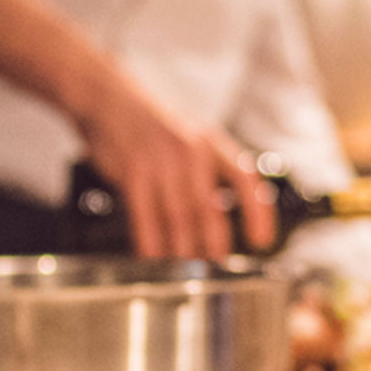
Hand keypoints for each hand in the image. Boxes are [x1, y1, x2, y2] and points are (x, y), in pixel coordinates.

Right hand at [72, 75, 273, 260]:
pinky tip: (153, 258)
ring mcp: (161, 162)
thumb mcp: (191, 136)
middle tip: (215, 267)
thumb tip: (220, 217)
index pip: (246, 178)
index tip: (261, 239)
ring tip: (186, 271)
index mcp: (212, 142)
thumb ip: (208, 170)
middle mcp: (191, 151)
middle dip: (214, 244)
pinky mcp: (133, 173)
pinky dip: (150, 244)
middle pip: (209, 209)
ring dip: (182, 250)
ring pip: (178, 218)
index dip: (257, 211)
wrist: (109, 99)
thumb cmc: (153, 124)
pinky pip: (146, 218)